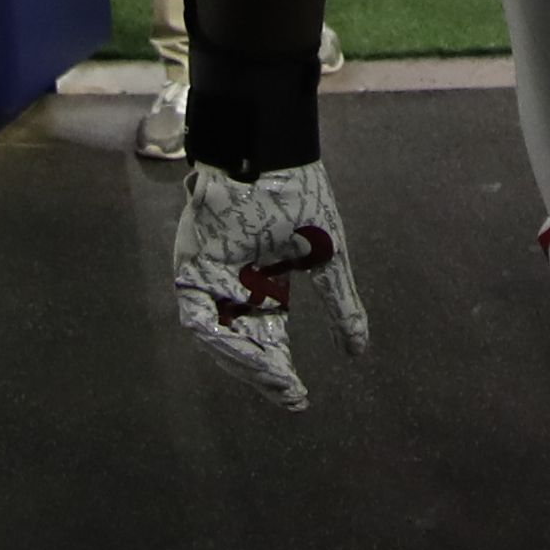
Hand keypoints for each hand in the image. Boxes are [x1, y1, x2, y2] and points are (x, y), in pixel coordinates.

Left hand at [169, 155, 373, 409]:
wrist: (271, 151)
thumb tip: (358, 352)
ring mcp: (208, 274)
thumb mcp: (326, 259)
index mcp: (261, 279)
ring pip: (216, 337)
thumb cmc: (299, 194)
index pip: (266, 336)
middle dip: (265, 372)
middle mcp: (231, 282)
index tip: (299, 397)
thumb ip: (340, 305)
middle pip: (242, 341)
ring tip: (276, 379)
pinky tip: (249, 353)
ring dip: (245, 363)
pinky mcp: (191, 266)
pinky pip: (198, 317)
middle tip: (291, 395)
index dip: (279, 369)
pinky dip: (221, 339)